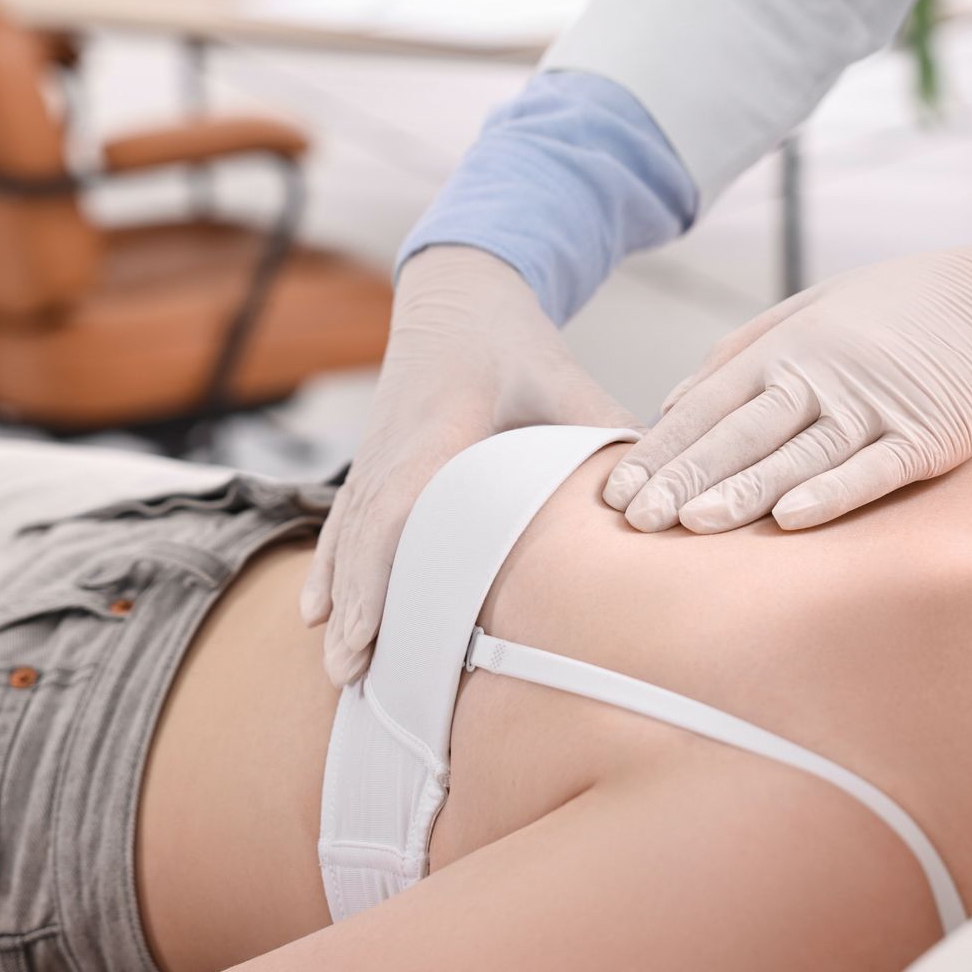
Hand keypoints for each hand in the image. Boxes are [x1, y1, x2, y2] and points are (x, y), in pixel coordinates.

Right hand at [300, 246, 640, 687]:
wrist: (461, 297)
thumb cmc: (520, 347)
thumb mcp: (569, 384)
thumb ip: (607, 439)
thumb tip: (655, 504)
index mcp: (442, 422)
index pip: (405, 503)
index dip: (384, 566)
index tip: (373, 623)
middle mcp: (394, 443)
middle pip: (367, 534)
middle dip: (359, 604)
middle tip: (353, 673)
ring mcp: (374, 455)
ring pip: (348, 535)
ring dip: (342, 599)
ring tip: (342, 669)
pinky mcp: (370, 464)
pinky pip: (342, 523)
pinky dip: (330, 569)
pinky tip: (317, 616)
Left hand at [601, 236, 971, 532]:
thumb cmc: (897, 306)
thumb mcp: (810, 309)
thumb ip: (738, 354)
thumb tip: (669, 404)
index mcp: (788, 347)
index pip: (709, 405)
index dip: (663, 450)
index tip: (618, 492)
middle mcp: (823, 374)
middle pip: (742, 434)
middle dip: (686, 478)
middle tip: (638, 521)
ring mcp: (876, 405)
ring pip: (797, 455)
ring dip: (743, 491)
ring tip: (693, 524)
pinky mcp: (927, 435)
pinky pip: (872, 469)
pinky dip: (831, 491)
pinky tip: (790, 518)